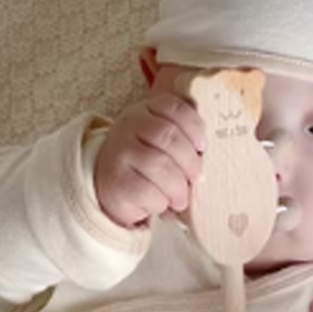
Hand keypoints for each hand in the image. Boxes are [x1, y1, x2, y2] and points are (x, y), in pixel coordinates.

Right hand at [94, 95, 205, 226]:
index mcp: (145, 111)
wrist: (107, 183)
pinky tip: (162, 203)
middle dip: (190, 161)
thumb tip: (205, 156)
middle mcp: (129, 126)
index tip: (203, 147)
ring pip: (160, 165)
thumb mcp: (159, 141)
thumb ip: (181, 137)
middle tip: (197, 178)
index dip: (194, 127)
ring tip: (181, 197)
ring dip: (178, 186)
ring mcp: (120, 152)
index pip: (173, 108)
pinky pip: (148, 191)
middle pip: (168, 137)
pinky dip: (162, 201)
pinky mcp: (117, 181)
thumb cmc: (143, 162)